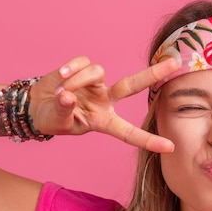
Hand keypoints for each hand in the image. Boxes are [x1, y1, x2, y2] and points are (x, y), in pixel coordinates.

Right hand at [29, 56, 178, 152]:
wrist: (36, 105)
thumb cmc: (52, 118)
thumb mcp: (58, 122)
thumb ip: (64, 110)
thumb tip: (67, 95)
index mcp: (104, 121)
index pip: (129, 132)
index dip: (148, 140)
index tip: (170, 147)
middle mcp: (105, 100)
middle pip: (131, 85)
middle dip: (152, 75)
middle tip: (175, 64)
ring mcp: (96, 83)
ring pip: (96, 71)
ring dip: (76, 81)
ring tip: (60, 92)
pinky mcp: (83, 68)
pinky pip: (82, 62)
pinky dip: (70, 69)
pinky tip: (60, 76)